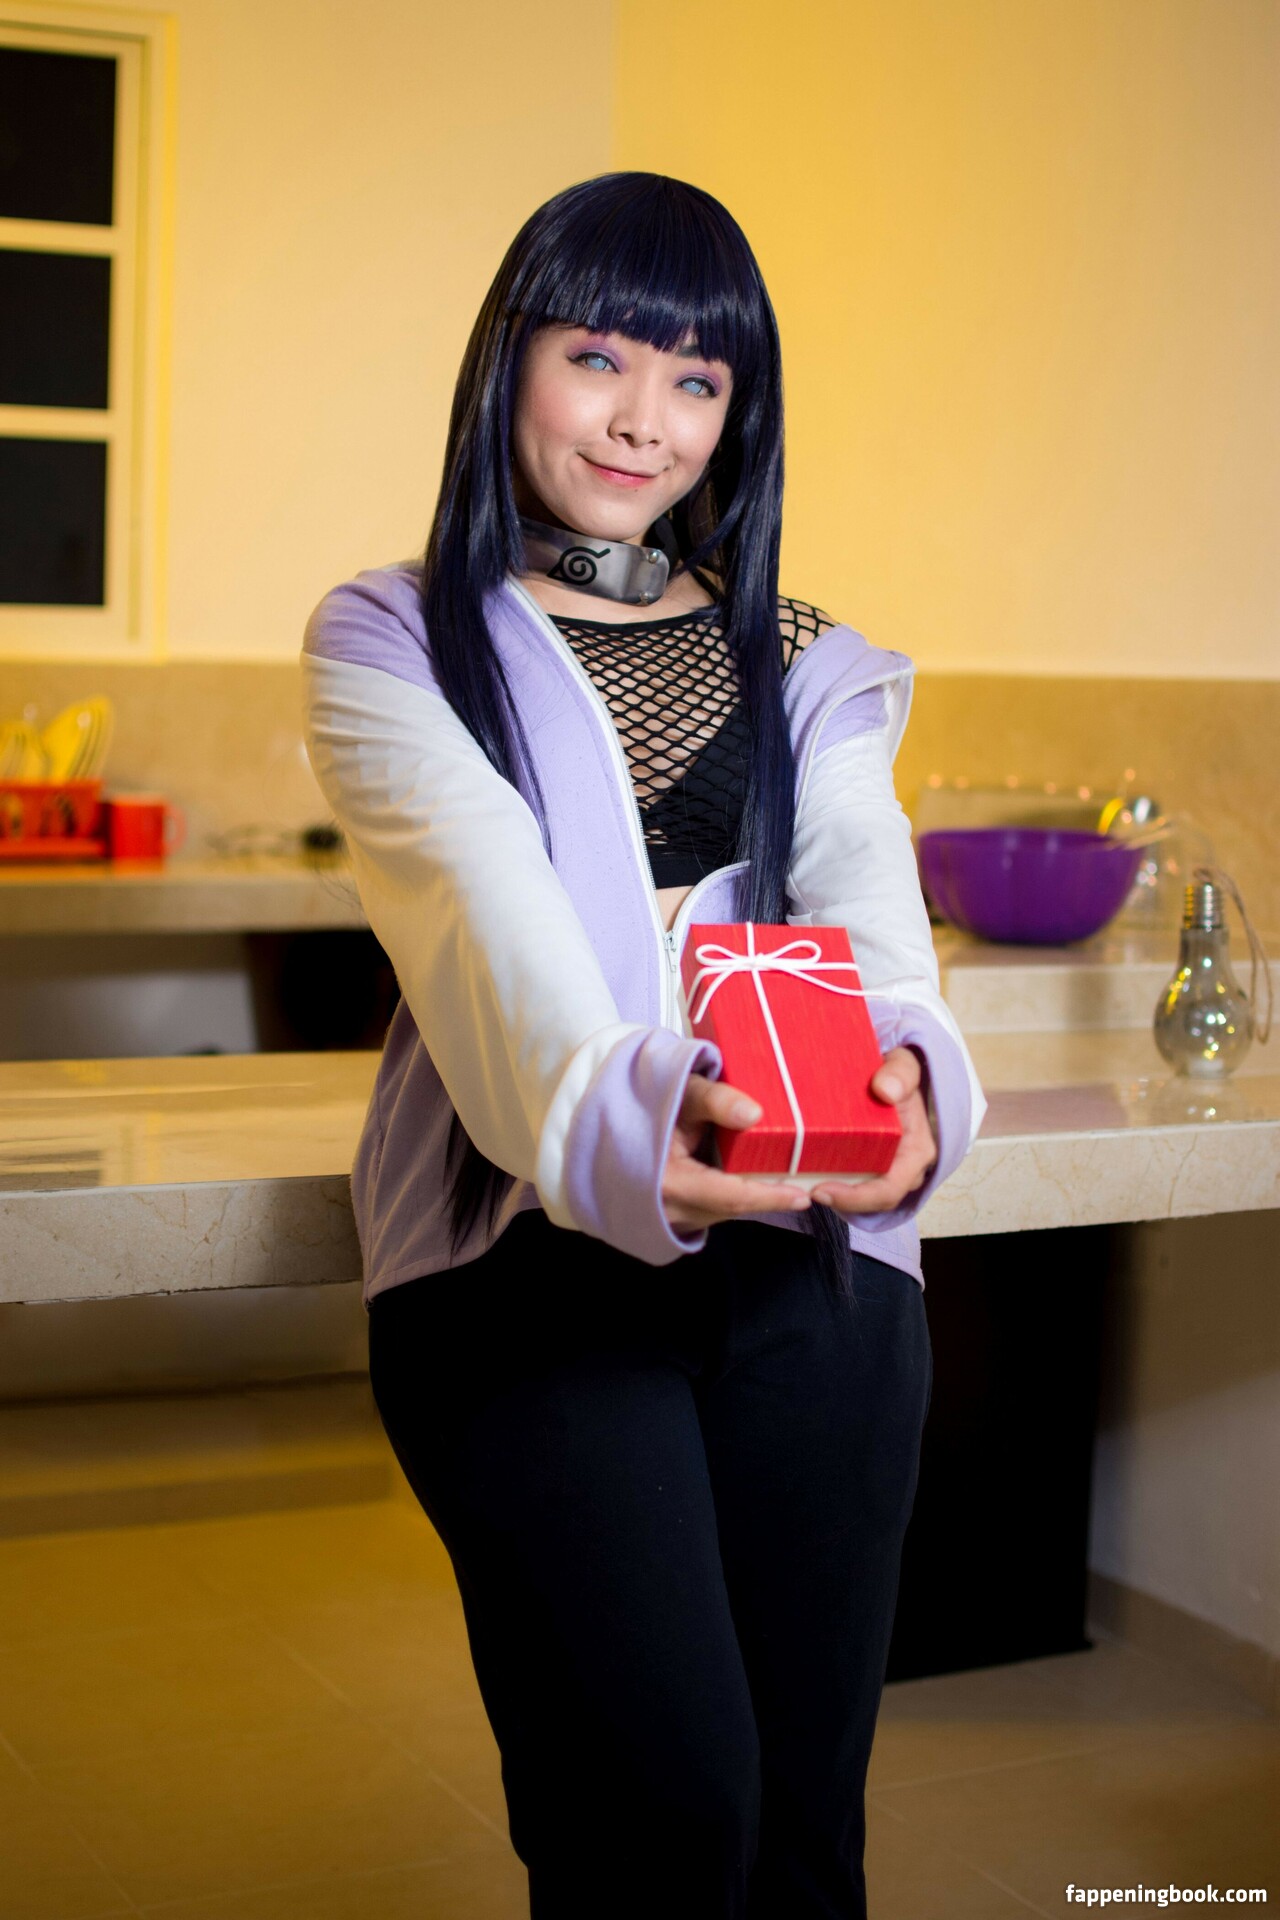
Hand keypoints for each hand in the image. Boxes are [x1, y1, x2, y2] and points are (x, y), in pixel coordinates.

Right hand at [662, 1074, 811, 1234]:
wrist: (615, 1128)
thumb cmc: (648, 1105)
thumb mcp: (680, 1093)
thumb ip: (715, 1100)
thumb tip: (754, 1114)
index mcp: (668, 1182)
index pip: (730, 1197)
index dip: (768, 1197)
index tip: (803, 1196)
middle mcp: (668, 1209)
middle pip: (732, 1207)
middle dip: (767, 1196)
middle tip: (803, 1180)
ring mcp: (669, 1218)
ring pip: (722, 1211)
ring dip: (750, 1195)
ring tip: (780, 1176)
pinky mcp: (673, 1218)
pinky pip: (711, 1210)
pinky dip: (732, 1195)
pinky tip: (745, 1177)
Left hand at [808, 1046, 936, 1215]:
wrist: (891, 1074)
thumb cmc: (898, 1074)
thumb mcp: (903, 1065)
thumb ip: (900, 1073)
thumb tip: (886, 1090)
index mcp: (916, 1150)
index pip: (889, 1189)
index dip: (857, 1197)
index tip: (822, 1190)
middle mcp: (904, 1167)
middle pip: (872, 1199)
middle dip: (840, 1199)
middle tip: (807, 1190)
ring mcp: (887, 1169)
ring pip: (860, 1195)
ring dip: (833, 1193)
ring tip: (802, 1184)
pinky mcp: (870, 1165)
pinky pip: (852, 1182)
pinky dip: (831, 1181)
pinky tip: (806, 1173)